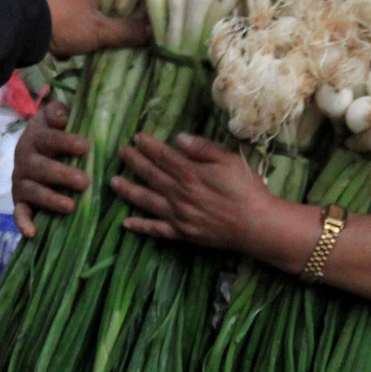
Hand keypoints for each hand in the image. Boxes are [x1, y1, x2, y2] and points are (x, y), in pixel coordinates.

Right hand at [11, 101, 90, 236]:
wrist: (34, 147)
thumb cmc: (56, 134)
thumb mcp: (57, 118)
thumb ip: (59, 113)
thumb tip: (61, 115)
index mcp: (36, 137)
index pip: (49, 138)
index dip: (66, 142)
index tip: (86, 146)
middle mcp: (25, 159)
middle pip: (41, 167)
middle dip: (62, 174)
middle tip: (85, 182)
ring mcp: (21, 181)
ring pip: (32, 190)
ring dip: (50, 199)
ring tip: (70, 206)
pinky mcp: (20, 200)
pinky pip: (19, 212)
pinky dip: (22, 222)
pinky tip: (31, 233)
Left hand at [43, 0, 149, 58]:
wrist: (23, 26)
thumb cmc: (67, 23)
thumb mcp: (101, 30)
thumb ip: (126, 31)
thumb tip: (153, 31)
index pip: (113, 1)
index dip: (122, 17)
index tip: (127, 34)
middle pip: (94, 14)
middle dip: (97, 32)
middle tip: (103, 47)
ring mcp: (55, 3)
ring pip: (76, 23)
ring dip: (79, 39)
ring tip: (80, 51)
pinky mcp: (41, 16)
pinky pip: (59, 30)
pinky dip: (62, 41)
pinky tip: (61, 52)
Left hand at [111, 132, 311, 255]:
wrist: (257, 225)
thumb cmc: (247, 190)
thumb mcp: (230, 161)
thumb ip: (203, 149)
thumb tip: (178, 138)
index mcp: (191, 174)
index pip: (164, 156)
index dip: (148, 146)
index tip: (136, 137)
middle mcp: (179, 194)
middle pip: (151, 175)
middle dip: (134, 162)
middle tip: (120, 151)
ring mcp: (178, 216)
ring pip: (147, 201)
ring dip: (129, 190)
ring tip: (113, 182)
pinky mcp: (182, 234)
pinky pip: (157, 230)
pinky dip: (141, 227)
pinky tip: (126, 223)